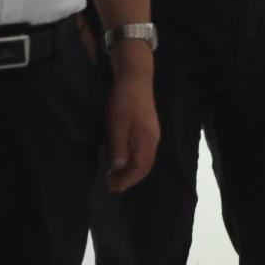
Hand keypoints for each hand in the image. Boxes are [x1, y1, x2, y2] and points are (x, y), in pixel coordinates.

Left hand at [104, 69, 159, 192]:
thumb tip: (118, 169)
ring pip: (144, 159)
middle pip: (144, 166)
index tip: (112, 187)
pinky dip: (132, 161)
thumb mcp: (117, 126)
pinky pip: (143, 152)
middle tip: (111, 184)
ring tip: (114, 175)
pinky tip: (122, 159)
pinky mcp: (148, 128)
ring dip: (130, 170)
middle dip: (129, 178)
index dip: (126, 180)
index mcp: (147, 141)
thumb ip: (118, 148)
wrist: (135, 78)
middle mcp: (153, 140)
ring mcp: (152, 133)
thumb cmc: (124, 102)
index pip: (140, 169)